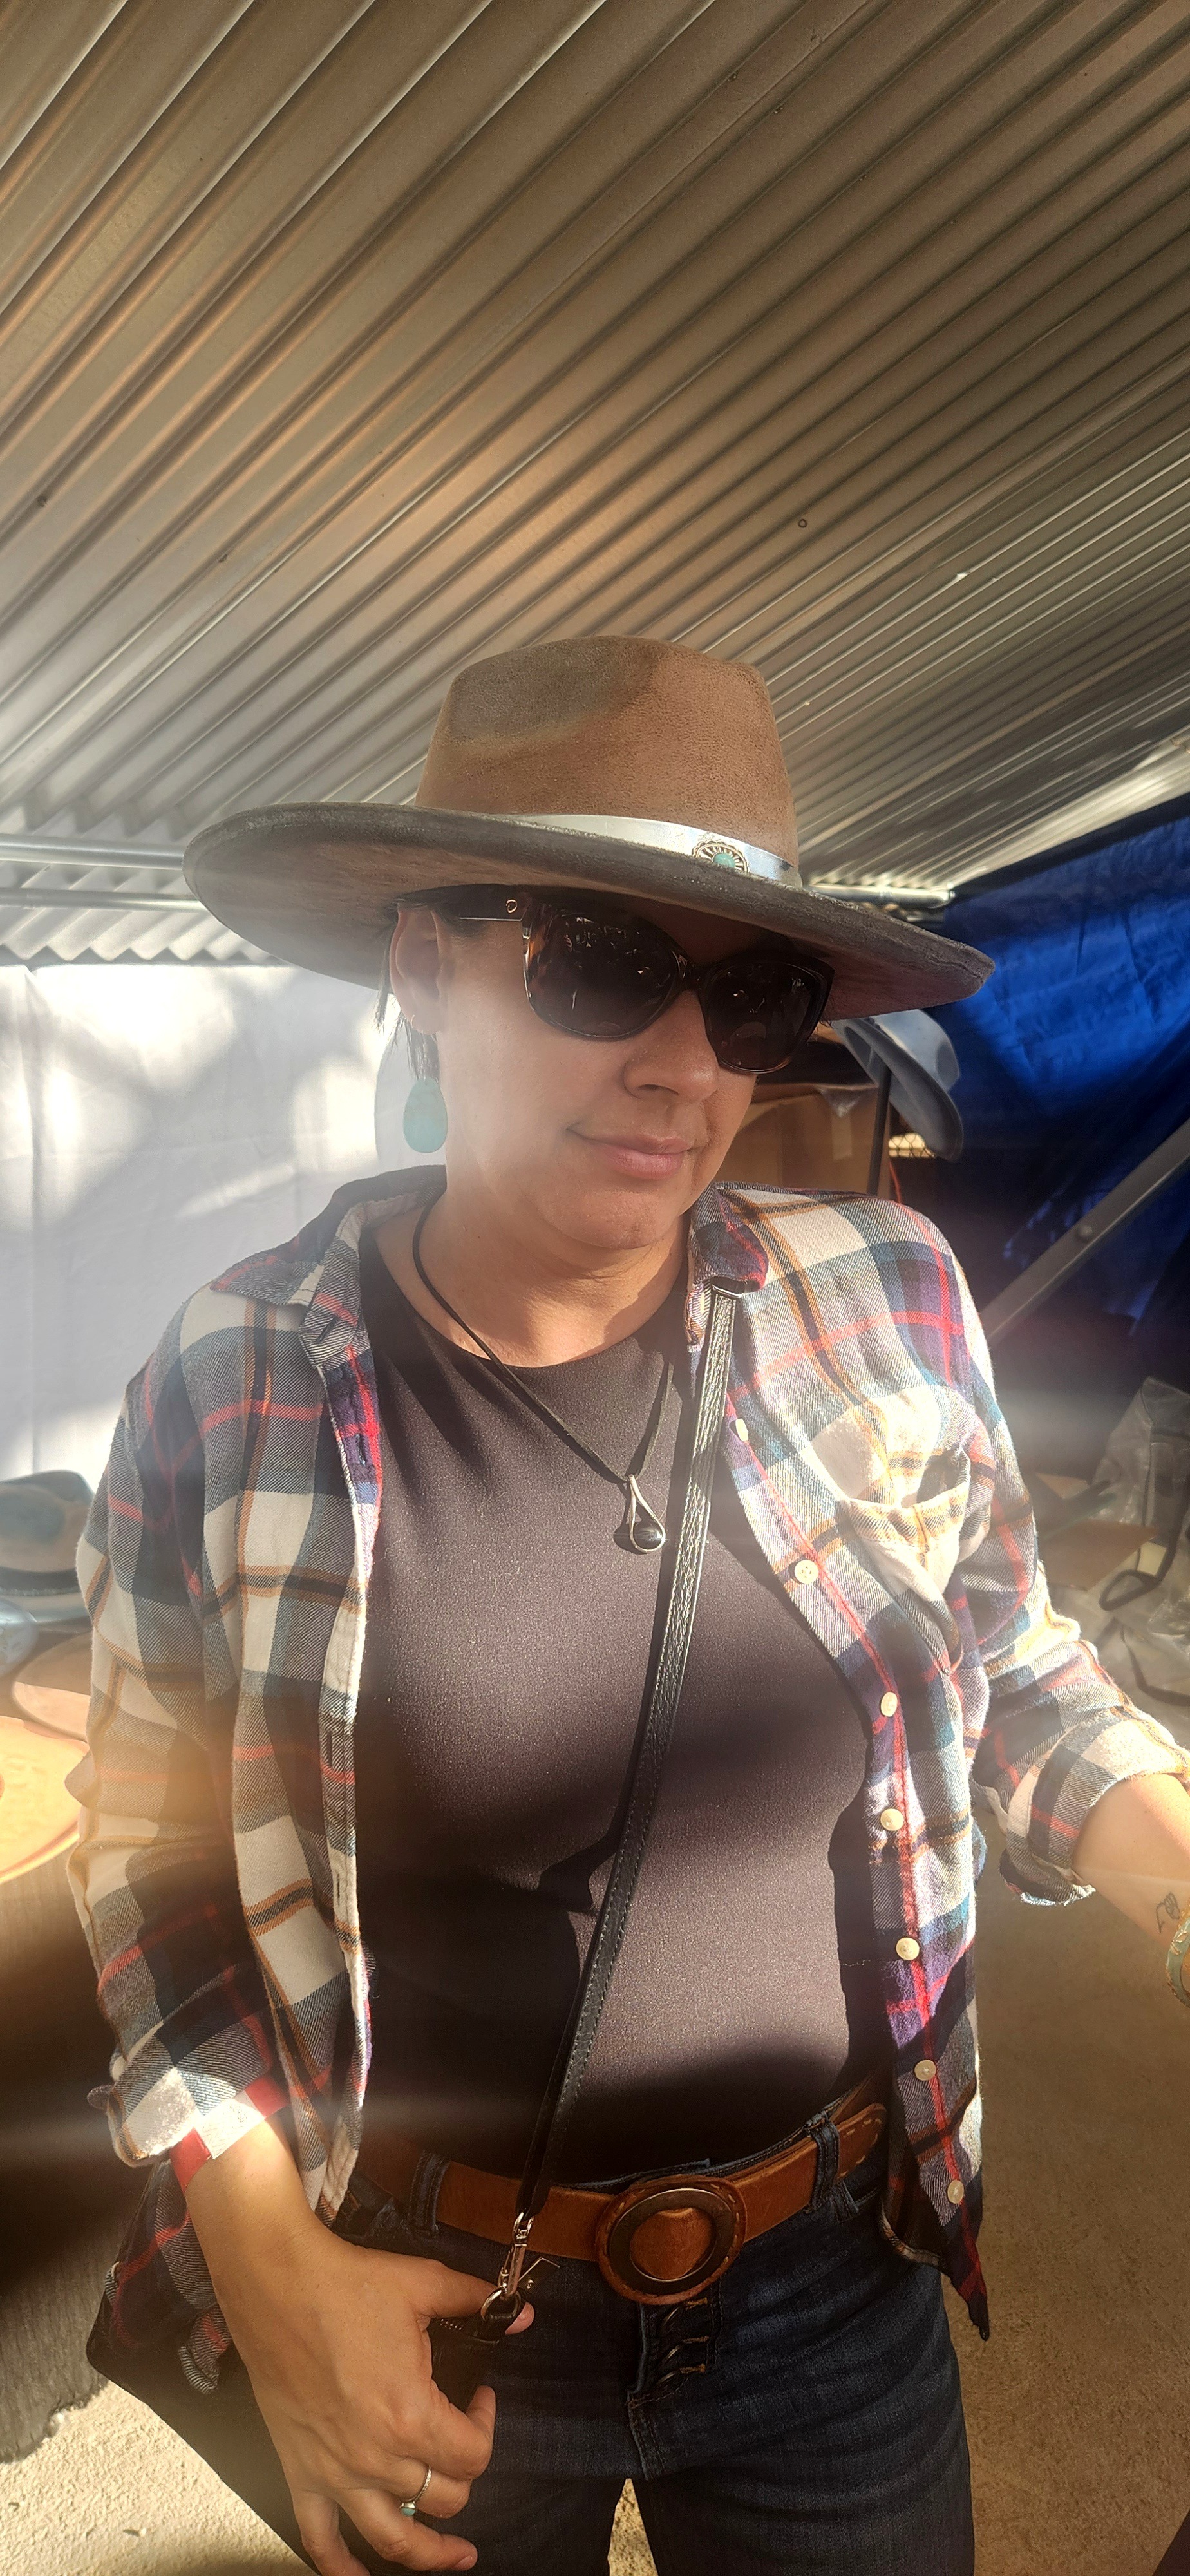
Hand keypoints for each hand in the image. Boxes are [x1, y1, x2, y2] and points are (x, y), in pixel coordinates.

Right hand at [184, 2121, 531, 2574]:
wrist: (277, 2282)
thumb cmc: (347, 2284)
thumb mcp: (422, 2284)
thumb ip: (475, 2303)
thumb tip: (524, 2313)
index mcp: (409, 2415)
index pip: (473, 2456)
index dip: (487, 2426)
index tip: (481, 2397)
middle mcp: (375, 2457)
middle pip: (443, 2498)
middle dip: (462, 2473)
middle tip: (460, 2441)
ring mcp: (334, 2472)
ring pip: (393, 2539)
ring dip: (428, 2555)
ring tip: (456, 2557)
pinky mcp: (300, 2471)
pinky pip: (321, 2540)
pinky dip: (342, 2568)